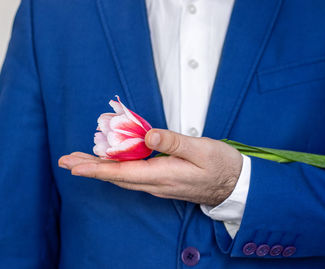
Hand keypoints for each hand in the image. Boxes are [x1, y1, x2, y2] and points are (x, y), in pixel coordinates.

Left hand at [58, 129, 242, 205]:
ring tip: (81, 160)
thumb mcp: (202, 149)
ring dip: (101, 169)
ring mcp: (160, 185)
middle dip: (90, 168)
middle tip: (66, 160)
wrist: (234, 185)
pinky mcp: (164, 182)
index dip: (96, 168)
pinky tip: (112, 162)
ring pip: (123, 178)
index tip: (74, 165)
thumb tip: (147, 135)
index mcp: (164, 175)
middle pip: (117, 177)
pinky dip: (116, 169)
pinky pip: (133, 177)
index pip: (122, 173)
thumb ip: (174, 142)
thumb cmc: (221, 165)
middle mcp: (157, 184)